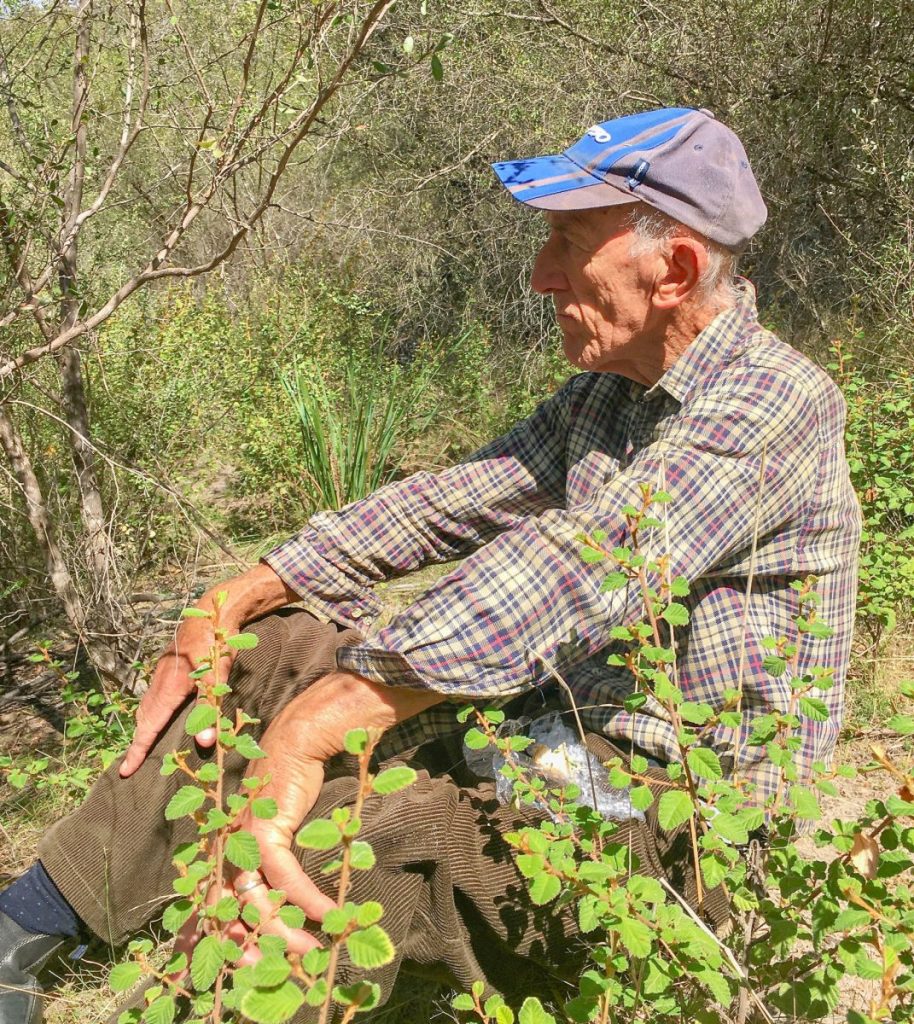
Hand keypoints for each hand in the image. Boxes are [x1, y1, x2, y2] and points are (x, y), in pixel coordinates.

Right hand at [119, 609, 236, 777]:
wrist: (211, 612)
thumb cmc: (216, 645)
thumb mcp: (217, 679)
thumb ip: (209, 709)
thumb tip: (204, 743)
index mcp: (169, 690)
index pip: (149, 728)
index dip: (138, 750)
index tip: (124, 770)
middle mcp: (160, 683)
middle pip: (143, 718)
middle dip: (137, 742)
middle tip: (130, 763)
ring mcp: (162, 673)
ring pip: (146, 705)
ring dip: (143, 726)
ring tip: (141, 743)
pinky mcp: (168, 666)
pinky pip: (152, 694)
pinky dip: (149, 710)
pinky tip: (158, 712)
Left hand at [172, 691, 336, 972]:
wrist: (301, 736)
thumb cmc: (292, 774)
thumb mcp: (276, 818)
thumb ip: (270, 845)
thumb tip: (279, 877)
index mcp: (225, 843)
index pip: (213, 899)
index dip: (221, 933)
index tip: (242, 960)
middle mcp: (226, 845)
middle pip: (224, 909)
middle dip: (243, 947)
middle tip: (268, 972)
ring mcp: (242, 839)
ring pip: (254, 903)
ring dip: (284, 933)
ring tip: (311, 951)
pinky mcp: (266, 830)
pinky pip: (285, 879)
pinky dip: (307, 900)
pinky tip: (328, 914)